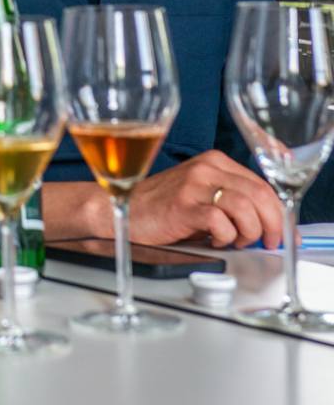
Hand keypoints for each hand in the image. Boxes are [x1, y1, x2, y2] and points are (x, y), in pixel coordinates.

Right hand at [45, 150, 285, 249]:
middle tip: (266, 242)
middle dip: (271, 225)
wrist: (120, 208)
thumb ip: (232, 201)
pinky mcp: (182, 205)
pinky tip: (214, 239)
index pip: (263, 184)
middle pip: (261, 194)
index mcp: (214, 162)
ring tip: (235, 240)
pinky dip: (225, 236)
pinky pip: (221, 221)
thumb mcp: (202, 196)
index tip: (282, 233)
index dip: (278, 213)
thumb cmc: (161, 207)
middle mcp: (207, 167)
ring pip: (245, 207)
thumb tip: (269, 223)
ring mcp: (194, 184)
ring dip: (248, 232)